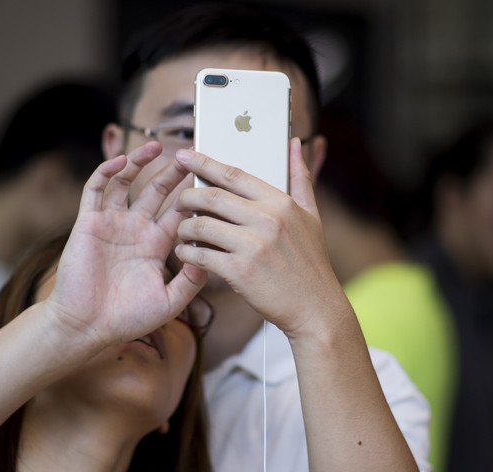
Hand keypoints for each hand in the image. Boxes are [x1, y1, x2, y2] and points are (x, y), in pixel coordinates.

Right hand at [46, 142, 206, 347]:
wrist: (88, 327)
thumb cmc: (127, 319)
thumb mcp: (169, 302)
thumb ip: (192, 280)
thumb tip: (213, 255)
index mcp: (157, 245)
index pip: (180, 212)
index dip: (194, 194)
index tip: (211, 178)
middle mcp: (135, 229)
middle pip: (157, 191)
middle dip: (173, 172)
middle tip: (190, 154)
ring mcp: (111, 224)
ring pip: (126, 183)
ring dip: (139, 163)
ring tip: (155, 147)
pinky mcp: (88, 223)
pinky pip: (95, 190)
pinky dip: (106, 172)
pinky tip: (120, 161)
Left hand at [173, 139, 343, 336]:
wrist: (315, 307)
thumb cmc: (310, 262)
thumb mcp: (311, 215)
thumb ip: (299, 177)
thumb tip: (295, 143)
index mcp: (280, 203)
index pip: (234, 175)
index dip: (204, 163)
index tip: (184, 156)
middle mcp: (267, 220)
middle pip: (212, 197)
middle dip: (187, 196)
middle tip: (177, 200)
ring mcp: (253, 246)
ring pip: (202, 226)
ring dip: (184, 228)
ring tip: (181, 231)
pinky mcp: (241, 272)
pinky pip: (202, 255)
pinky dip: (188, 253)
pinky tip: (185, 253)